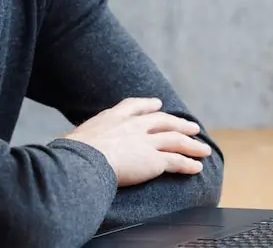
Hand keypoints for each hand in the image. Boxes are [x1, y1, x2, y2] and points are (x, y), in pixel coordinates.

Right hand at [62, 97, 212, 186]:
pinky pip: (177, 161)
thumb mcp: (74, 140)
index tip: (157, 104)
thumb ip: (80, 143)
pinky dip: (189, 164)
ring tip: (203, 149)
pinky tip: (197, 168)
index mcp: (112, 117)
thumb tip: (68, 151)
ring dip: (192, 145)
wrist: (83, 160)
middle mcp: (133, 126)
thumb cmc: (72, 154)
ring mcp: (146, 142)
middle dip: (179, 124)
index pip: (134, 106)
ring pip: (176, 141)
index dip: (148, 105)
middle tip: (192, 127)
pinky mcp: (154, 160)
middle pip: (163, 121)